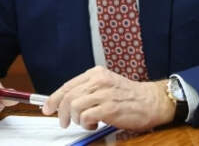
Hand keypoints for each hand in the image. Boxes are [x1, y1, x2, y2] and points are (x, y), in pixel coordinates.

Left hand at [42, 66, 175, 130]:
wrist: (151, 101)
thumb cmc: (129, 96)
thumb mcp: (106, 85)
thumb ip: (88, 90)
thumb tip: (66, 102)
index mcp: (96, 73)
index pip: (68, 86)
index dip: (54, 99)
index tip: (47, 108)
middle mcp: (99, 81)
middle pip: (68, 96)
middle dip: (61, 112)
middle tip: (64, 122)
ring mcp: (104, 94)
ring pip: (74, 106)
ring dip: (75, 119)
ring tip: (85, 122)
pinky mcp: (110, 108)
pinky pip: (86, 116)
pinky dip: (86, 123)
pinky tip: (94, 124)